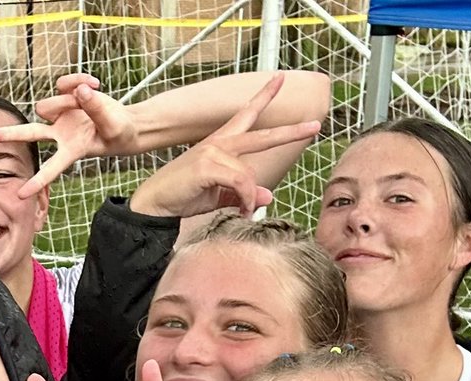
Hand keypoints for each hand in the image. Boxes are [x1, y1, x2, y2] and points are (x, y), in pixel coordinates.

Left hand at [0, 74, 142, 196]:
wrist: (124, 123)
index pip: (51, 168)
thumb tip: (79, 92)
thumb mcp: (113, 124)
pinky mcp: (66, 98)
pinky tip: (94, 84)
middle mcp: (60, 135)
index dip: (37, 181)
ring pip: (52, 101)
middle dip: (8, 135)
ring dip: (69, 96)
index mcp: (71, 151)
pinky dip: (77, 80)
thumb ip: (96, 109)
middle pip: (29, 133)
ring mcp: (60, 116)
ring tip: (94, 92)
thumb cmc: (120, 132)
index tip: (20, 196)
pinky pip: (63, 83)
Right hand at [130, 78, 320, 217]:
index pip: (247, 115)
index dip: (264, 97)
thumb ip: (243, 194)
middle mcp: (219, 143)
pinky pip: (240, 183)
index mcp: (221, 144)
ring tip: (243, 212)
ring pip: (249, 175)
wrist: (154, 205)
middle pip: (261, 135)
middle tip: (316, 125)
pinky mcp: (208, 165)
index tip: (279, 79)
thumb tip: (268, 197)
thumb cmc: (183, 197)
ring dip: (249, 197)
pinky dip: (244, 199)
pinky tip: (241, 210)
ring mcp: (213, 152)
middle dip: (290, 131)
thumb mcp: (218, 196)